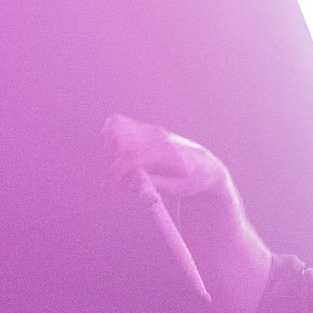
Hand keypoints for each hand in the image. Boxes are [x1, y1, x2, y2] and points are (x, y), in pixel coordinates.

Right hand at [101, 114, 229, 201]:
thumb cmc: (192, 179)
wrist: (203, 165)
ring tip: (120, 166)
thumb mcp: (177, 189)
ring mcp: (149, 129)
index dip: (117, 171)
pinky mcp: (144, 127)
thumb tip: (123, 183)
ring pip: (115, 126)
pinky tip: (119, 153)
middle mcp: (156, 136)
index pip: (133, 155)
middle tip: (119, 179)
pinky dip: (110, 137)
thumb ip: (150, 185)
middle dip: (111, 161)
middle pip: (119, 138)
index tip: (110, 186)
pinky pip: (118, 123)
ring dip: (109, 148)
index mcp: (167, 152)